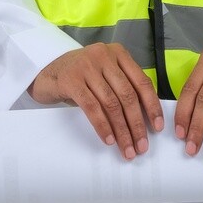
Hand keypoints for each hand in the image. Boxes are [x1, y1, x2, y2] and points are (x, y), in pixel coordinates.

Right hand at [28, 43, 164, 160]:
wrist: (45, 71)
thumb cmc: (80, 77)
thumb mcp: (104, 74)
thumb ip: (122, 86)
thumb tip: (145, 119)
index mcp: (118, 53)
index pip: (142, 82)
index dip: (152, 106)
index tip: (157, 128)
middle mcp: (104, 56)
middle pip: (128, 95)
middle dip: (137, 124)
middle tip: (141, 147)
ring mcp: (87, 66)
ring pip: (112, 104)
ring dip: (121, 130)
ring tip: (126, 148)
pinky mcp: (71, 79)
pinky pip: (92, 107)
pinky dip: (102, 126)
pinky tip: (108, 139)